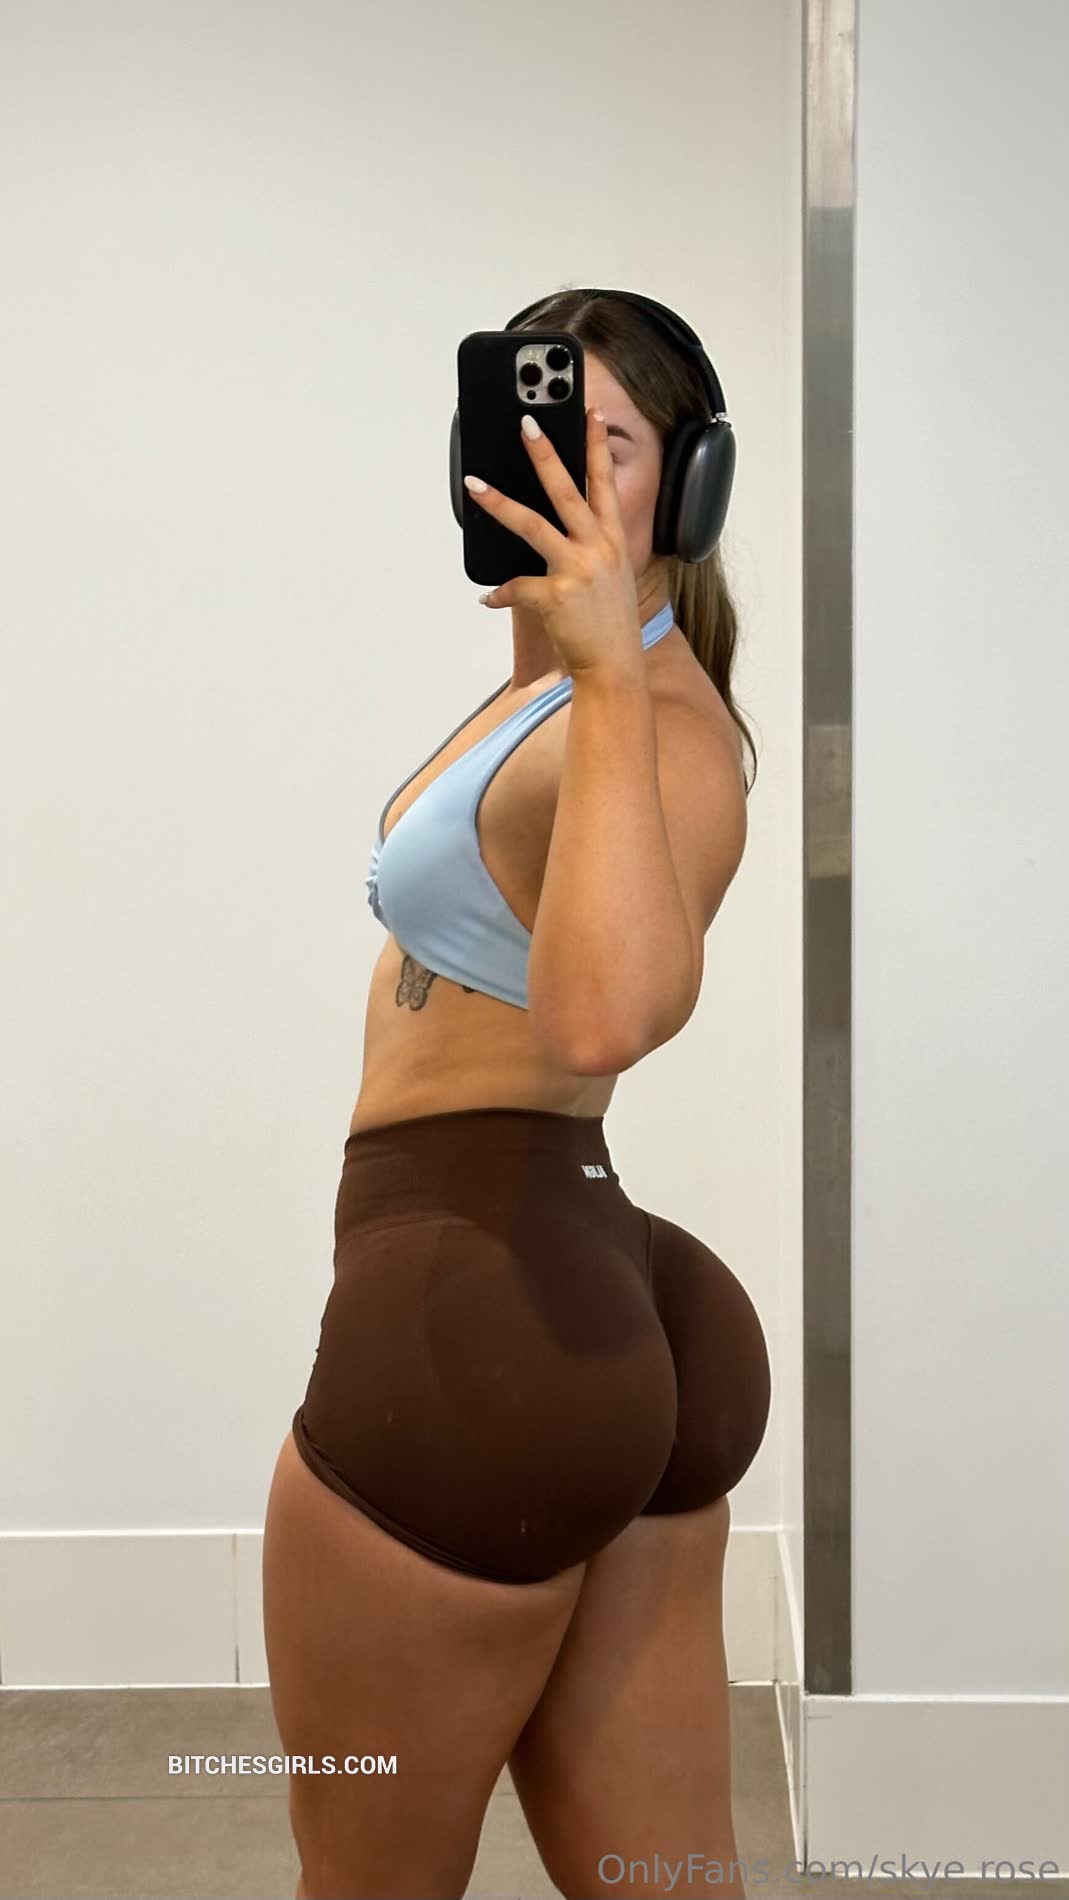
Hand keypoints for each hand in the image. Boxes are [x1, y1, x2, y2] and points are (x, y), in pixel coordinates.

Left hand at [463, 406, 643, 678]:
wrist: (615, 667)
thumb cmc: (609, 624)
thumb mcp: (612, 577)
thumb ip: (590, 548)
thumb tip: (553, 529)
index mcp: (612, 541)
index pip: (604, 484)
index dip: (598, 446)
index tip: (592, 413)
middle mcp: (597, 549)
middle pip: (567, 491)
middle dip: (545, 454)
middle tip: (527, 424)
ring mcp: (577, 570)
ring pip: (532, 525)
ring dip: (499, 503)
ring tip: (474, 484)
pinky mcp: (555, 596)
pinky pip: (516, 586)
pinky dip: (500, 592)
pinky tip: (489, 597)